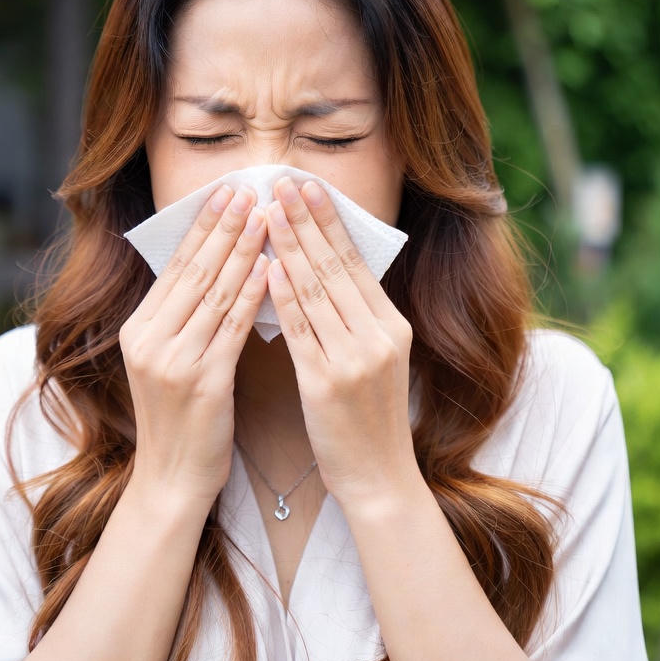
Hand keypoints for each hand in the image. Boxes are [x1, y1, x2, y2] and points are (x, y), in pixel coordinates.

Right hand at [119, 183, 267, 508]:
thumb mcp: (168, 360)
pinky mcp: (201, 382)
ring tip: (266, 215)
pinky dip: (252, 295)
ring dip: (243, 250)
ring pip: (214, 293)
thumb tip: (215, 265)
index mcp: (139, 330)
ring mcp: (172, 361)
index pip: (175, 266)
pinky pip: (231, 328)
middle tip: (247, 190)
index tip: (225, 193)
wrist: (173, 479)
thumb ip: (183, 318)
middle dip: (223, 227)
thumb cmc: (181, 418)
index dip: (203, 227)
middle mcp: (149, 340)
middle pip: (194, 271)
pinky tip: (269, 268)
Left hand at [264, 177, 418, 508]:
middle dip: (307, 220)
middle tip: (284, 181)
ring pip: (316, 291)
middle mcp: (378, 336)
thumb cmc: (369, 419)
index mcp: (392, 326)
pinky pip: (302, 330)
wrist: (379, 479)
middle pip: (336, 267)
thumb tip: (326, 271)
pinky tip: (268, 267)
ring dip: (290, 245)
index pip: (355, 262)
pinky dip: (284, 297)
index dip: (330, 222)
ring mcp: (354, 359)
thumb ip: (357, 318)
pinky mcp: (326, 383)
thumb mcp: (378, 360)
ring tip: (268, 210)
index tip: (309, 187)